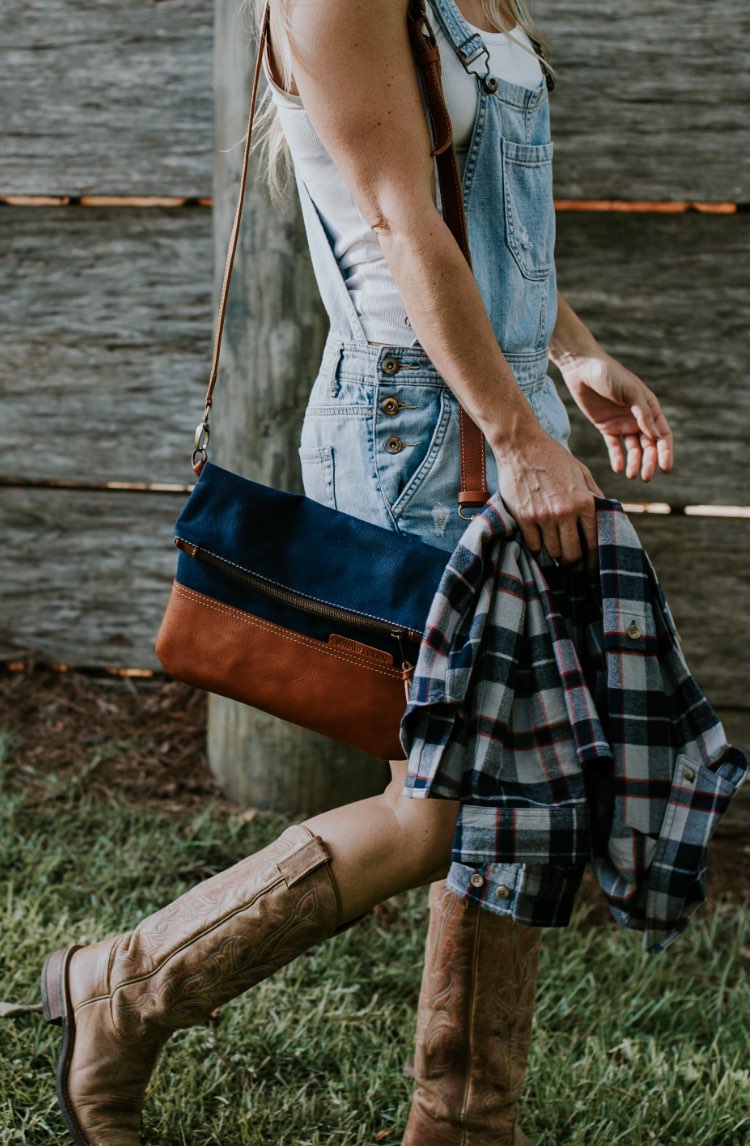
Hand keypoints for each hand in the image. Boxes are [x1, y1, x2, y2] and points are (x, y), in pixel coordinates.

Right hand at [493, 424, 603, 568]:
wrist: (522, 446)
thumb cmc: (553, 457)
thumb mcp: (581, 472)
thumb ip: (594, 495)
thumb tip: (606, 514)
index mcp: (584, 502)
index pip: (593, 541)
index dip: (593, 558)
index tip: (591, 566)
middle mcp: (565, 512)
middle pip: (572, 554)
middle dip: (573, 561)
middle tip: (571, 561)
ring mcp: (544, 516)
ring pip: (553, 551)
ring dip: (554, 552)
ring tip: (554, 547)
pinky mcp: (524, 517)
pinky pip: (533, 545)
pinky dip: (536, 546)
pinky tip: (538, 539)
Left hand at [559, 352, 673, 480]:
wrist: (582, 368)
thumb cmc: (609, 373)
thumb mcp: (629, 390)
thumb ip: (642, 413)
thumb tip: (655, 435)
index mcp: (650, 407)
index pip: (662, 434)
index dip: (666, 452)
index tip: (666, 468)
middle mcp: (638, 418)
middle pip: (649, 446)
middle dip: (649, 462)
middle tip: (646, 477)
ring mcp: (622, 423)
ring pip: (633, 449)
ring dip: (634, 463)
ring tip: (630, 475)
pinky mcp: (606, 427)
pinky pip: (614, 446)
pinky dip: (617, 457)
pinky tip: (618, 468)